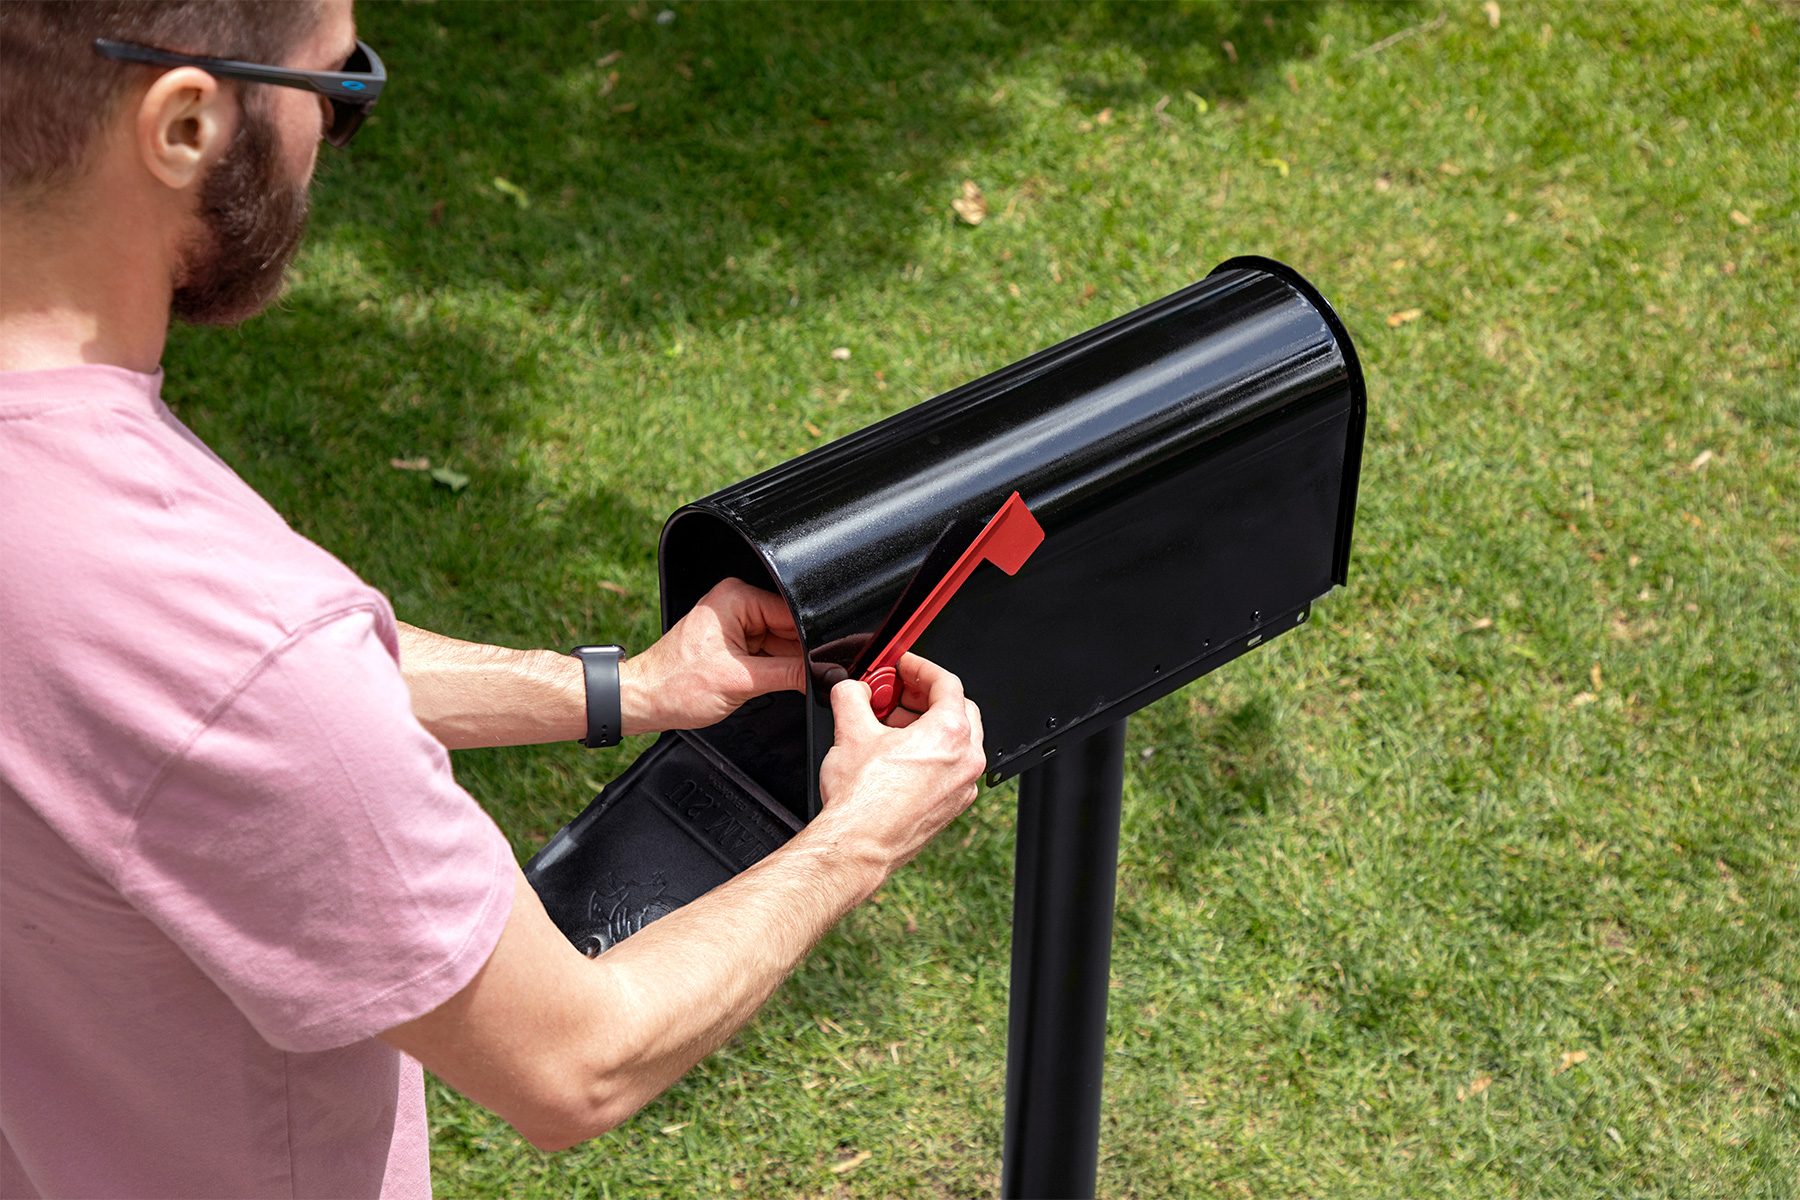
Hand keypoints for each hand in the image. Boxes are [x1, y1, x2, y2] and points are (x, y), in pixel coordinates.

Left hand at [619, 578, 806, 734]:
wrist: (645, 701)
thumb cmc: (676, 686)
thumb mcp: (741, 682)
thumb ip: (789, 675)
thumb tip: (822, 672)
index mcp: (736, 598)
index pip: (792, 612)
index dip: (813, 637)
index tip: (828, 658)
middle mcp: (736, 603)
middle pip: (790, 627)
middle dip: (800, 652)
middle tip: (811, 675)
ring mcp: (736, 623)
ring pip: (781, 642)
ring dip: (787, 663)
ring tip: (780, 681)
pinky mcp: (735, 642)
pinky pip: (768, 652)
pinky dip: (773, 668)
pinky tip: (771, 681)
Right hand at [812, 654, 986, 873]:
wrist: (858, 846)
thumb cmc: (861, 801)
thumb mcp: (849, 731)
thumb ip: (851, 695)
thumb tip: (851, 687)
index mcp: (949, 735)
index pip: (947, 683)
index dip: (921, 667)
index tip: (904, 665)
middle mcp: (965, 761)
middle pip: (959, 709)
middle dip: (927, 696)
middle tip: (899, 692)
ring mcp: (963, 786)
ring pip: (958, 740)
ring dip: (929, 724)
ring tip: (893, 725)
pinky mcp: (952, 806)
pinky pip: (952, 768)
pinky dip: (932, 753)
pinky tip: (900, 756)